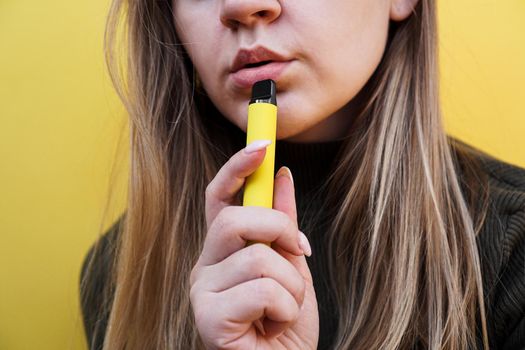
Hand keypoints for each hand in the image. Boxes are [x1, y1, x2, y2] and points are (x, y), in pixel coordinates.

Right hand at [189, 140, 318, 348]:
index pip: (217, 199)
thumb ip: (283, 223)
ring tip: (285, 309)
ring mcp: (203, 293)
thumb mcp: (292, 265)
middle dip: (279, 230)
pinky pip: (262, 291)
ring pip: (258, 257)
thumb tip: (283, 176)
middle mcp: (205, 267)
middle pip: (234, 221)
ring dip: (292, 285)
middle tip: (296, 253)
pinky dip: (286, 309)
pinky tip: (274, 327)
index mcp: (222, 252)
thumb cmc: (284, 324)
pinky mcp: (209, 319)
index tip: (262, 144)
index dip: (237, 169)